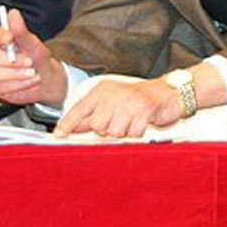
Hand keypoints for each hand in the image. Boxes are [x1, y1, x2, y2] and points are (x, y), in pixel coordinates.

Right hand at [0, 8, 66, 106]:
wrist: (45, 79)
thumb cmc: (37, 58)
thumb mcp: (33, 45)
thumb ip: (22, 32)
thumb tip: (13, 13)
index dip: (0, 37)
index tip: (10, 37)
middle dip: (12, 61)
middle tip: (30, 62)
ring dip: (17, 74)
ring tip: (34, 73)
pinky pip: (0, 88)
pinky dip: (19, 85)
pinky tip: (29, 82)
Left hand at [54, 77, 183, 138]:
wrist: (169, 93)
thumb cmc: (138, 100)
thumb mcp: (112, 104)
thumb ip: (91, 117)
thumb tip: (69, 130)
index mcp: (102, 91)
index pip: (80, 109)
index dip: (68, 123)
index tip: (58, 135)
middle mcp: (114, 93)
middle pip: (98, 126)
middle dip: (108, 130)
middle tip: (120, 121)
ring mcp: (130, 100)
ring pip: (115, 132)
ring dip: (125, 131)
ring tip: (132, 120)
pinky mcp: (144, 109)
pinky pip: (133, 133)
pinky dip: (138, 132)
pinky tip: (142, 122)